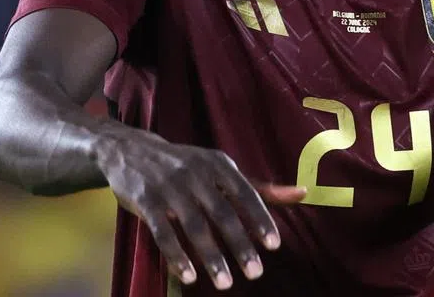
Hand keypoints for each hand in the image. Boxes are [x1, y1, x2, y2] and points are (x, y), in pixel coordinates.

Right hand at [94, 128, 305, 289]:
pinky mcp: (145, 201)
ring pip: (194, 227)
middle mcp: (196, 173)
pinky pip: (163, 233)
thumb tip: (302, 194)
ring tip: (226, 283)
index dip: (259, 219)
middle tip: (255, 272)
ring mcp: (169, 187)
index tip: (273, 245)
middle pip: (222, 213)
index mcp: (219, 164)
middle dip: (240, 245)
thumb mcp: (221, 169)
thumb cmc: (186, 165)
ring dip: (211, 257)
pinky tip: (190, 276)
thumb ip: (259, 187)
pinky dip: (177, 256)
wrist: (131, 150)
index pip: (246, 193)